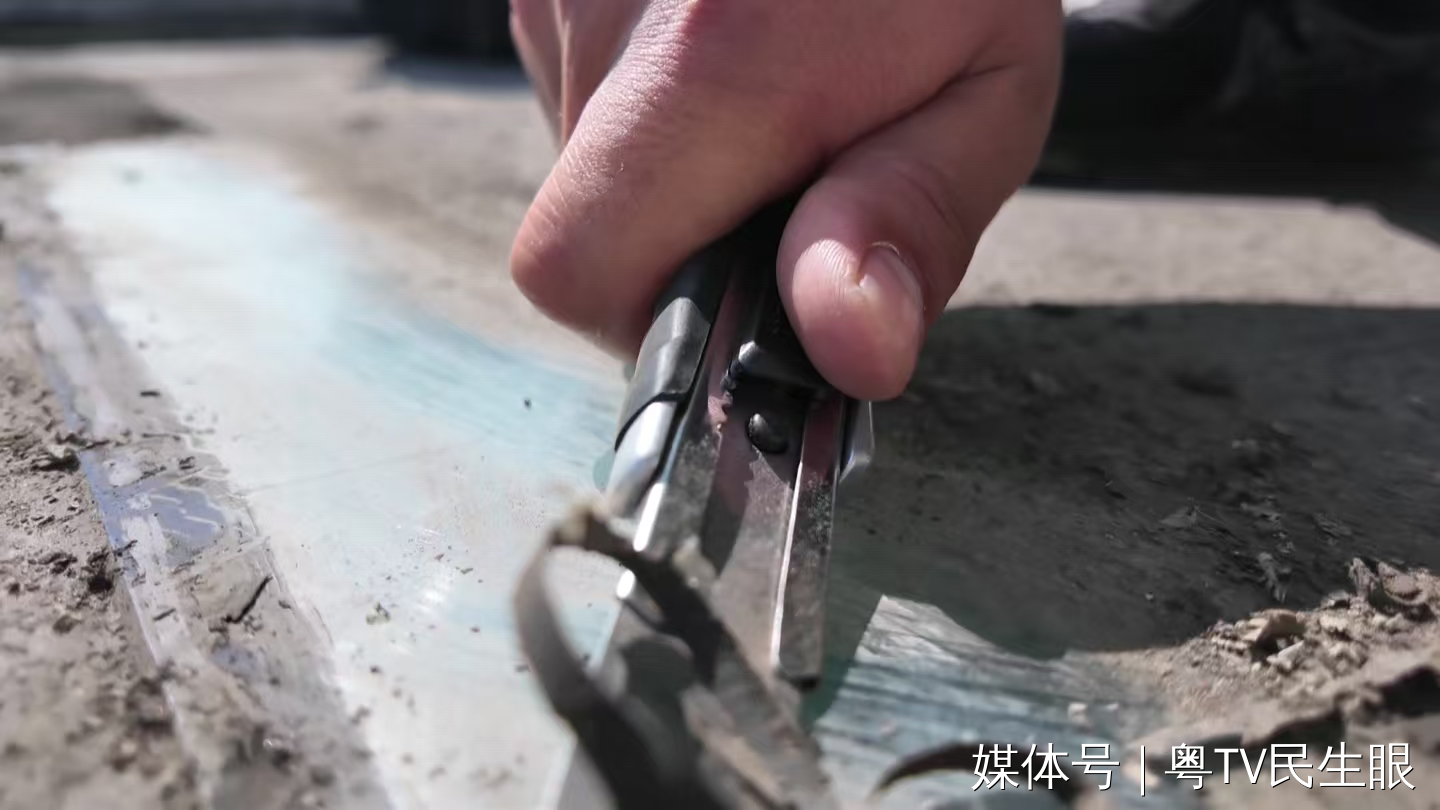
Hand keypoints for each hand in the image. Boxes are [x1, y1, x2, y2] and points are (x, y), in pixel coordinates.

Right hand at [510, 0, 1061, 398]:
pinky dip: (647, 116)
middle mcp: (606, 12)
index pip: (582, 270)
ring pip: (579, 167)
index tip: (748, 295)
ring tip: (768, 100)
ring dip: (667, 176)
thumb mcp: (985, 91)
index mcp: (715, 62)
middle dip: (680, 248)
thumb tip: (848, 352)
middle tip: (787, 182)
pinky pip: (578, 97)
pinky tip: (724, 61)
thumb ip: (911, 225)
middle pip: (581, 229)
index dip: (656, 322)